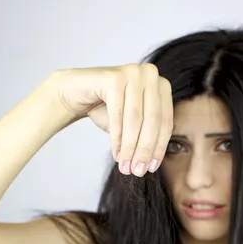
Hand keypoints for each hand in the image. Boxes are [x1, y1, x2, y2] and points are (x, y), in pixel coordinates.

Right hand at [53, 64, 172, 175]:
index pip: (165, 122)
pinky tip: (116, 154)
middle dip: (144, 150)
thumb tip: (152, 164)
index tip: (151, 168)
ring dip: (130, 147)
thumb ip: (147, 138)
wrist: (77, 92)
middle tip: (137, 171)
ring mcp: (132, 72)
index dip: (159, 148)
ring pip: (135, 120)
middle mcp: (150, 75)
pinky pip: (118, 114)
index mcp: (162, 86)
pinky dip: (117, 137)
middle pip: (153, 121)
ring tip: (125, 166)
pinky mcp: (114, 76)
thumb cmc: (108, 109)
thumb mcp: (134, 126)